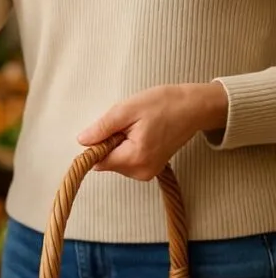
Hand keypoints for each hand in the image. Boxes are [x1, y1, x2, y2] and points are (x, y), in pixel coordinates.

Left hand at [77, 82, 227, 179]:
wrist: (196, 107)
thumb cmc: (165, 104)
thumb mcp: (127, 110)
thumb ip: (102, 128)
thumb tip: (82, 140)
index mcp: (134, 159)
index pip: (97, 161)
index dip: (97, 144)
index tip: (107, 129)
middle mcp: (141, 172)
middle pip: (107, 162)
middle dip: (110, 143)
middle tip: (128, 124)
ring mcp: (147, 172)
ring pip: (116, 161)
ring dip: (119, 144)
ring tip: (138, 127)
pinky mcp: (151, 169)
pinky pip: (128, 160)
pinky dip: (128, 147)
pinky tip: (143, 133)